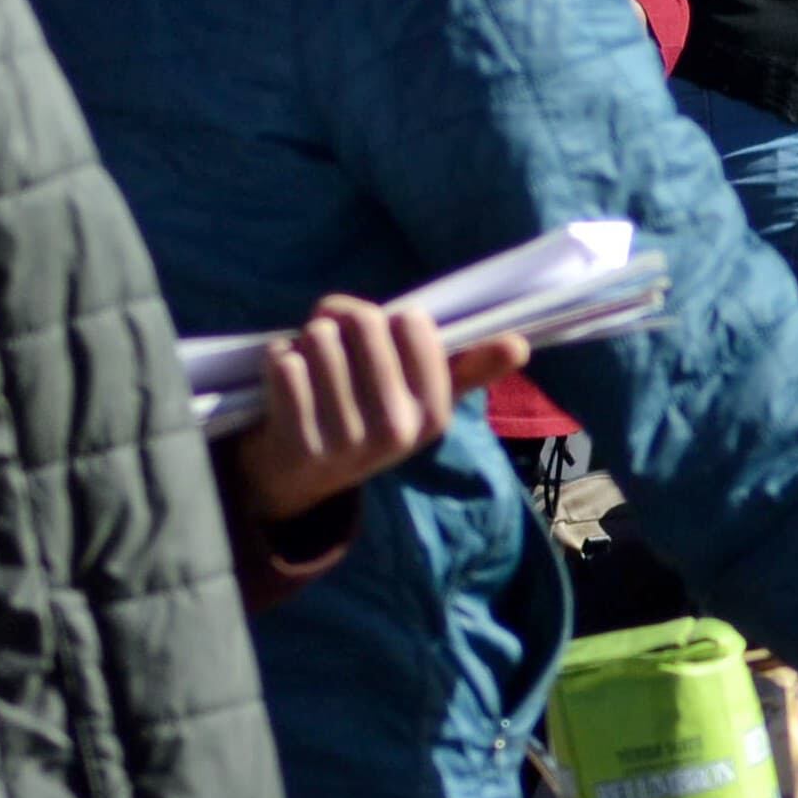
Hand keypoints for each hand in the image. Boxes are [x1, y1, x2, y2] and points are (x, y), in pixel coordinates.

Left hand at [233, 295, 528, 526]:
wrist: (299, 478)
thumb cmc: (363, 414)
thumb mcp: (420, 397)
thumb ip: (468, 366)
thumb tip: (519, 344)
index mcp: (433, 414)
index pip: (413, 323)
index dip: (386, 319)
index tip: (377, 343)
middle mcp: (397, 430)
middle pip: (363, 321)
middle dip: (340, 323)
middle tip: (334, 352)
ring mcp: (348, 440)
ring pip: (320, 339)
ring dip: (306, 343)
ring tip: (309, 370)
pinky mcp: (299, 443)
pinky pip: (285, 363)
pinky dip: (278, 360)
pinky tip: (284, 386)